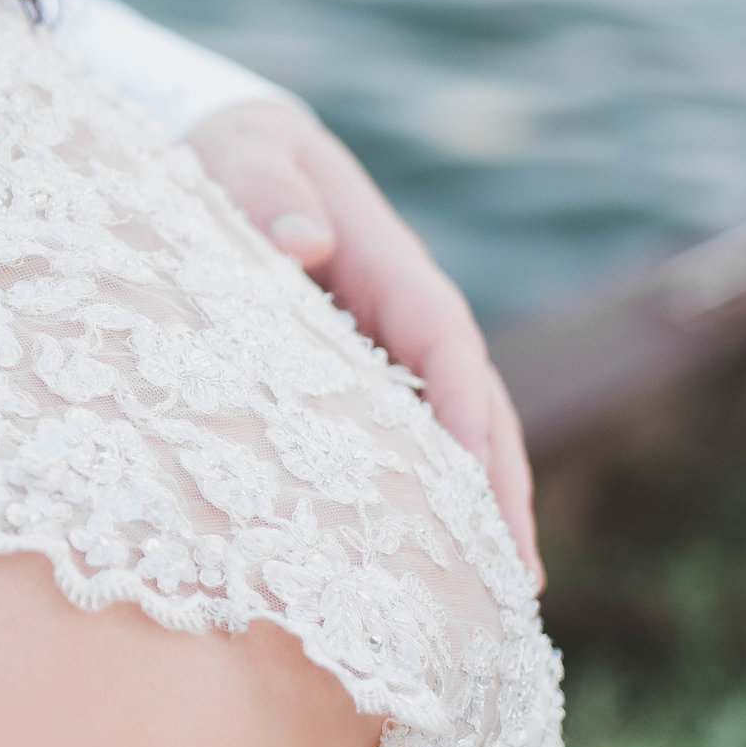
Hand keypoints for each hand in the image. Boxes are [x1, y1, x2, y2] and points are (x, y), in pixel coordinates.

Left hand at [187, 101, 540, 583]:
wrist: (229, 147)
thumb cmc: (235, 154)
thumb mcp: (240, 158)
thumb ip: (265, 193)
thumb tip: (303, 240)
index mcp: (389, 265)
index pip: (445, 344)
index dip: (468, 415)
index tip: (479, 487)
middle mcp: (402, 314)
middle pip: (471, 407)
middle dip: (498, 489)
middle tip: (515, 581)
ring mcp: (384, 347)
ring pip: (445, 434)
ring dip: (470, 509)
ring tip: (491, 599)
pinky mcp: (353, 373)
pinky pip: (395, 437)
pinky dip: (415, 494)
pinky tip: (416, 563)